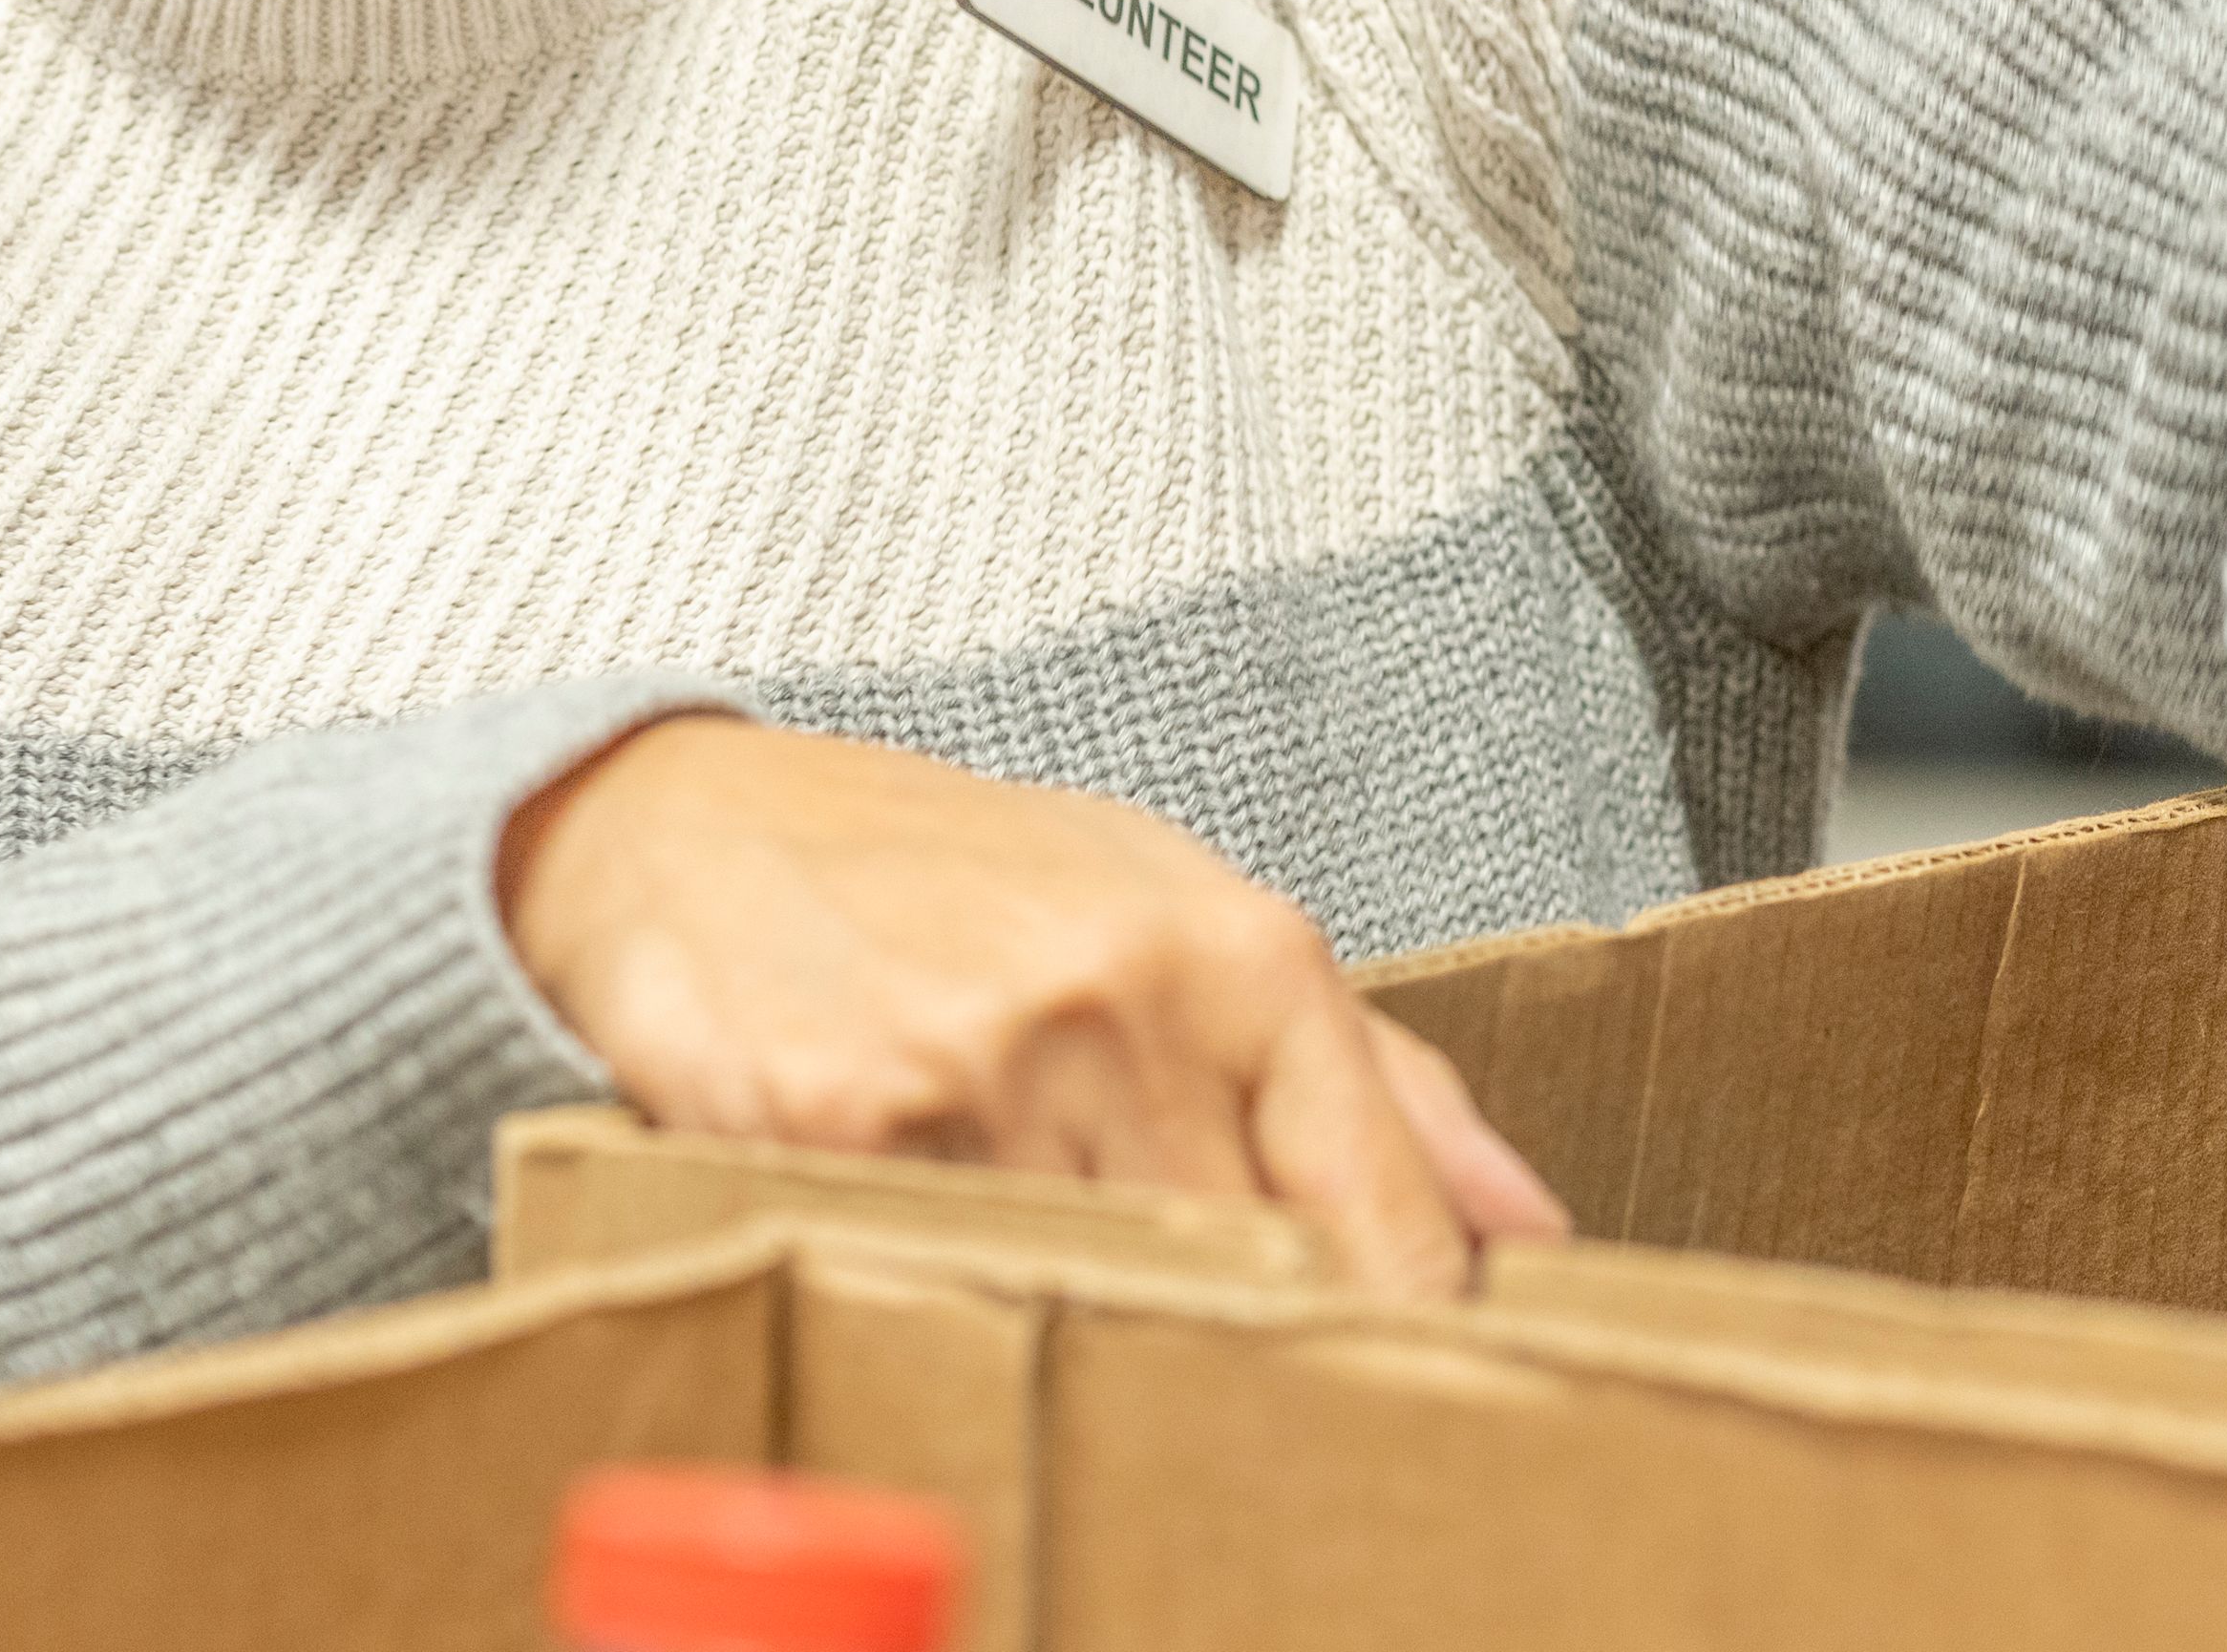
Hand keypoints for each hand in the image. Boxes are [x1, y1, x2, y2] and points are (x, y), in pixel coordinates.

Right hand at [495, 715, 1565, 1298]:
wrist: (700, 825)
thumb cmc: (970, 881)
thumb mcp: (1190, 923)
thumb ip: (1378, 1082)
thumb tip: (1525, 1229)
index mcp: (1241, 958)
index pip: (1379, 1216)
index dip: (1406, 1331)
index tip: (1421, 1400)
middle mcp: (1121, 1005)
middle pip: (1243, 1281)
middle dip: (1244, 1343)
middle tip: (1233, 1380)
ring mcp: (971, 1071)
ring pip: (1088, 1299)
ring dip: (1082, 1324)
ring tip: (1051, 1294)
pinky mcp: (826, 1128)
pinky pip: (925, 1281)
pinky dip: (933, 1294)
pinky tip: (913, 1243)